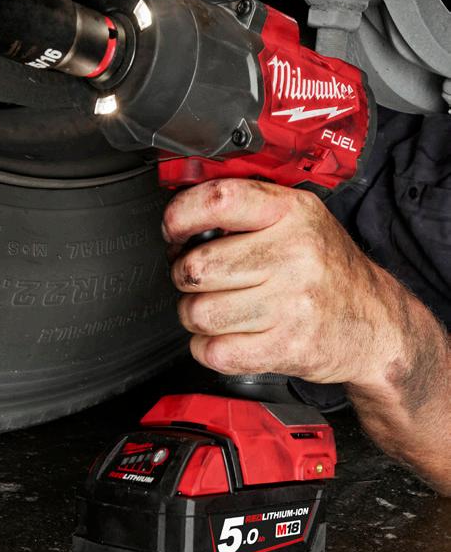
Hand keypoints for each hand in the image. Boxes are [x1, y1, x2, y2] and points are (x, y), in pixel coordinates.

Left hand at [162, 178, 405, 386]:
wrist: (377, 324)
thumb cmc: (326, 268)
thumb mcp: (298, 218)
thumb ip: (245, 209)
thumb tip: (180, 218)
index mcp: (292, 213)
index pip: (217, 200)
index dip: (179, 217)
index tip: (174, 231)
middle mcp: (295, 255)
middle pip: (196, 267)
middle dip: (185, 277)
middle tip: (202, 279)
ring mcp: (292, 304)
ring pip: (198, 313)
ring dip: (195, 315)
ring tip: (218, 308)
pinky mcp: (287, 347)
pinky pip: (214, 351)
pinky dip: (208, 349)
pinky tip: (227, 336)